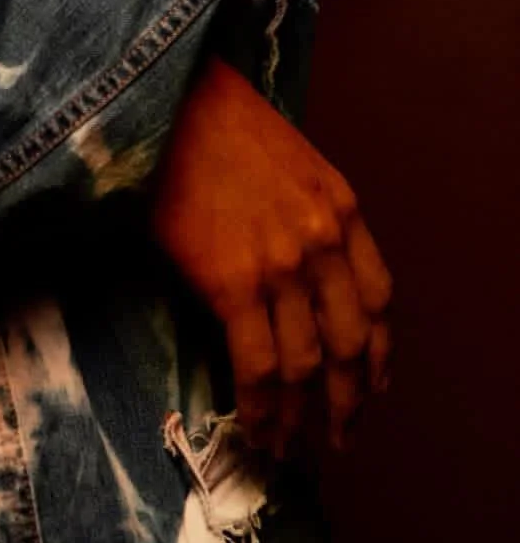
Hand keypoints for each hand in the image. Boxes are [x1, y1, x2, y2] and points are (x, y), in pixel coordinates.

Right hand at [150, 56, 391, 456]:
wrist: (163, 96)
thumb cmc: (213, 120)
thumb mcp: (288, 160)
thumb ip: (309, 217)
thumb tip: (302, 287)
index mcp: (341, 207)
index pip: (379, 301)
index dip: (376, 354)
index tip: (368, 385)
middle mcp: (323, 240)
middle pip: (350, 343)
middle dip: (346, 401)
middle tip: (335, 435)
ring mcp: (280, 263)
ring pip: (306, 365)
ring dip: (301, 416)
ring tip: (287, 445)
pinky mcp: (231, 280)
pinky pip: (257, 364)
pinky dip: (261, 406)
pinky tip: (256, 425)